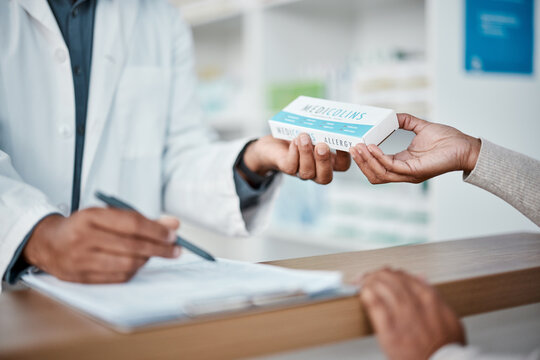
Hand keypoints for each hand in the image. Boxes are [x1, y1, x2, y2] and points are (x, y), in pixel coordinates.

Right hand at [23, 208, 181, 283]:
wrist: (49, 243)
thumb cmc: (85, 226)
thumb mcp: (108, 215)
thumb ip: (141, 219)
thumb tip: (173, 224)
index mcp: (90, 216)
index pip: (132, 224)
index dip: (156, 230)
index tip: (173, 234)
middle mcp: (84, 238)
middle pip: (132, 246)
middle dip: (160, 248)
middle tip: (176, 249)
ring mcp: (81, 260)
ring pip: (127, 264)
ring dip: (148, 260)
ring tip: (157, 255)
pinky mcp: (81, 278)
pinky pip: (118, 278)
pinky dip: (134, 271)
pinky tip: (140, 264)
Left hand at [241, 134, 350, 183]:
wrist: (273, 144)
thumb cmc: (298, 135)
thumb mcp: (313, 130)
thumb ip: (323, 126)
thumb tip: (332, 112)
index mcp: (328, 161)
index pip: (342, 166)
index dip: (345, 157)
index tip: (343, 141)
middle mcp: (316, 170)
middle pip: (325, 177)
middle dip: (324, 161)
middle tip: (322, 146)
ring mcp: (301, 171)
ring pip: (307, 172)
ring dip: (306, 153)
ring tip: (304, 136)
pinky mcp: (287, 168)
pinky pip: (291, 166)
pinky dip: (294, 153)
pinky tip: (295, 140)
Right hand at [350, 113, 480, 183]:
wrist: (465, 146)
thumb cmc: (448, 140)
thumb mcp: (420, 127)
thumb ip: (405, 121)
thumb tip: (392, 115)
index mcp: (402, 164)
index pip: (377, 167)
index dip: (364, 158)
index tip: (355, 145)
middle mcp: (403, 172)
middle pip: (374, 175)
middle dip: (360, 162)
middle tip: (352, 147)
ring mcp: (408, 174)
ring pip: (379, 174)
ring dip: (366, 161)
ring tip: (358, 147)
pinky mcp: (415, 171)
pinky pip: (391, 167)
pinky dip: (379, 158)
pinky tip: (372, 147)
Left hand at [359, 268, 465, 359]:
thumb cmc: (445, 347)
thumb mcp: (448, 316)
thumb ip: (434, 295)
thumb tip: (421, 277)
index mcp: (429, 298)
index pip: (405, 276)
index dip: (391, 273)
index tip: (384, 274)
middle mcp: (415, 304)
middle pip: (390, 279)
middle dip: (377, 275)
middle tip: (368, 277)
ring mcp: (402, 316)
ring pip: (381, 288)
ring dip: (369, 282)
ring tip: (363, 283)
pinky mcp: (389, 330)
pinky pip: (375, 306)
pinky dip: (367, 296)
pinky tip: (362, 293)